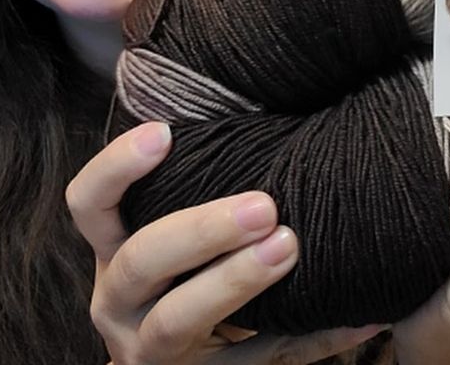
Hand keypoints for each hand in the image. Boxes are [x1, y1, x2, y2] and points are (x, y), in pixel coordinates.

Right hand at [66, 122, 383, 363]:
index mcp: (112, 248)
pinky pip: (255, 360)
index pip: (88, 203)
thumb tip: (263, 109)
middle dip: (201, 230)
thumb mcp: (168, 229)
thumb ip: (194, 181)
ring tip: (290, 246)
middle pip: (141, 260)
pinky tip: (361, 312)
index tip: (163, 133)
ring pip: (179, 319)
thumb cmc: (180, 268)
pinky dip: (311, 337)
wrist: (177, 356)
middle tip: (264, 206)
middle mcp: (117, 298)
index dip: (116, 167)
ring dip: (237, 280)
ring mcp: (150, 346)